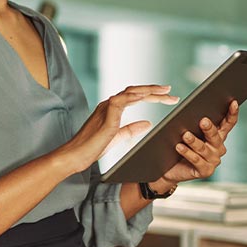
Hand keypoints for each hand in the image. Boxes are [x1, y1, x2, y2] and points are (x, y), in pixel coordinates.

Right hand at [59, 85, 177, 173]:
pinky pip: (122, 101)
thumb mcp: (117, 137)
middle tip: (171, 92)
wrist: (75, 156)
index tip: (167, 96)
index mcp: (111, 109)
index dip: (151, 94)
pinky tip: (147, 97)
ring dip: (149, 91)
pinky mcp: (105, 116)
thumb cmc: (92, 148)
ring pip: (131, 92)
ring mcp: (106, 108)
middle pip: (135, 91)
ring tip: (165, 92)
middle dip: (154, 90)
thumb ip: (131, 129)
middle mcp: (109, 104)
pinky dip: (135, 97)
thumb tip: (148, 123)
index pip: (134, 97)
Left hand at [149, 100, 239, 189]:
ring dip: (194, 141)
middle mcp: (218, 148)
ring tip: (185, 135)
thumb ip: (193, 123)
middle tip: (203, 121)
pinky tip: (179, 147)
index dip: (232, 113)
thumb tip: (191, 111)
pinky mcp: (205, 171)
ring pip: (204, 148)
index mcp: (218, 136)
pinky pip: (196, 160)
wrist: (170, 169)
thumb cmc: (179, 146)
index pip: (228, 123)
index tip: (233, 102)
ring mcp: (213, 161)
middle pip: (216, 136)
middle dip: (210, 128)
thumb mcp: (187, 132)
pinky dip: (187, 153)